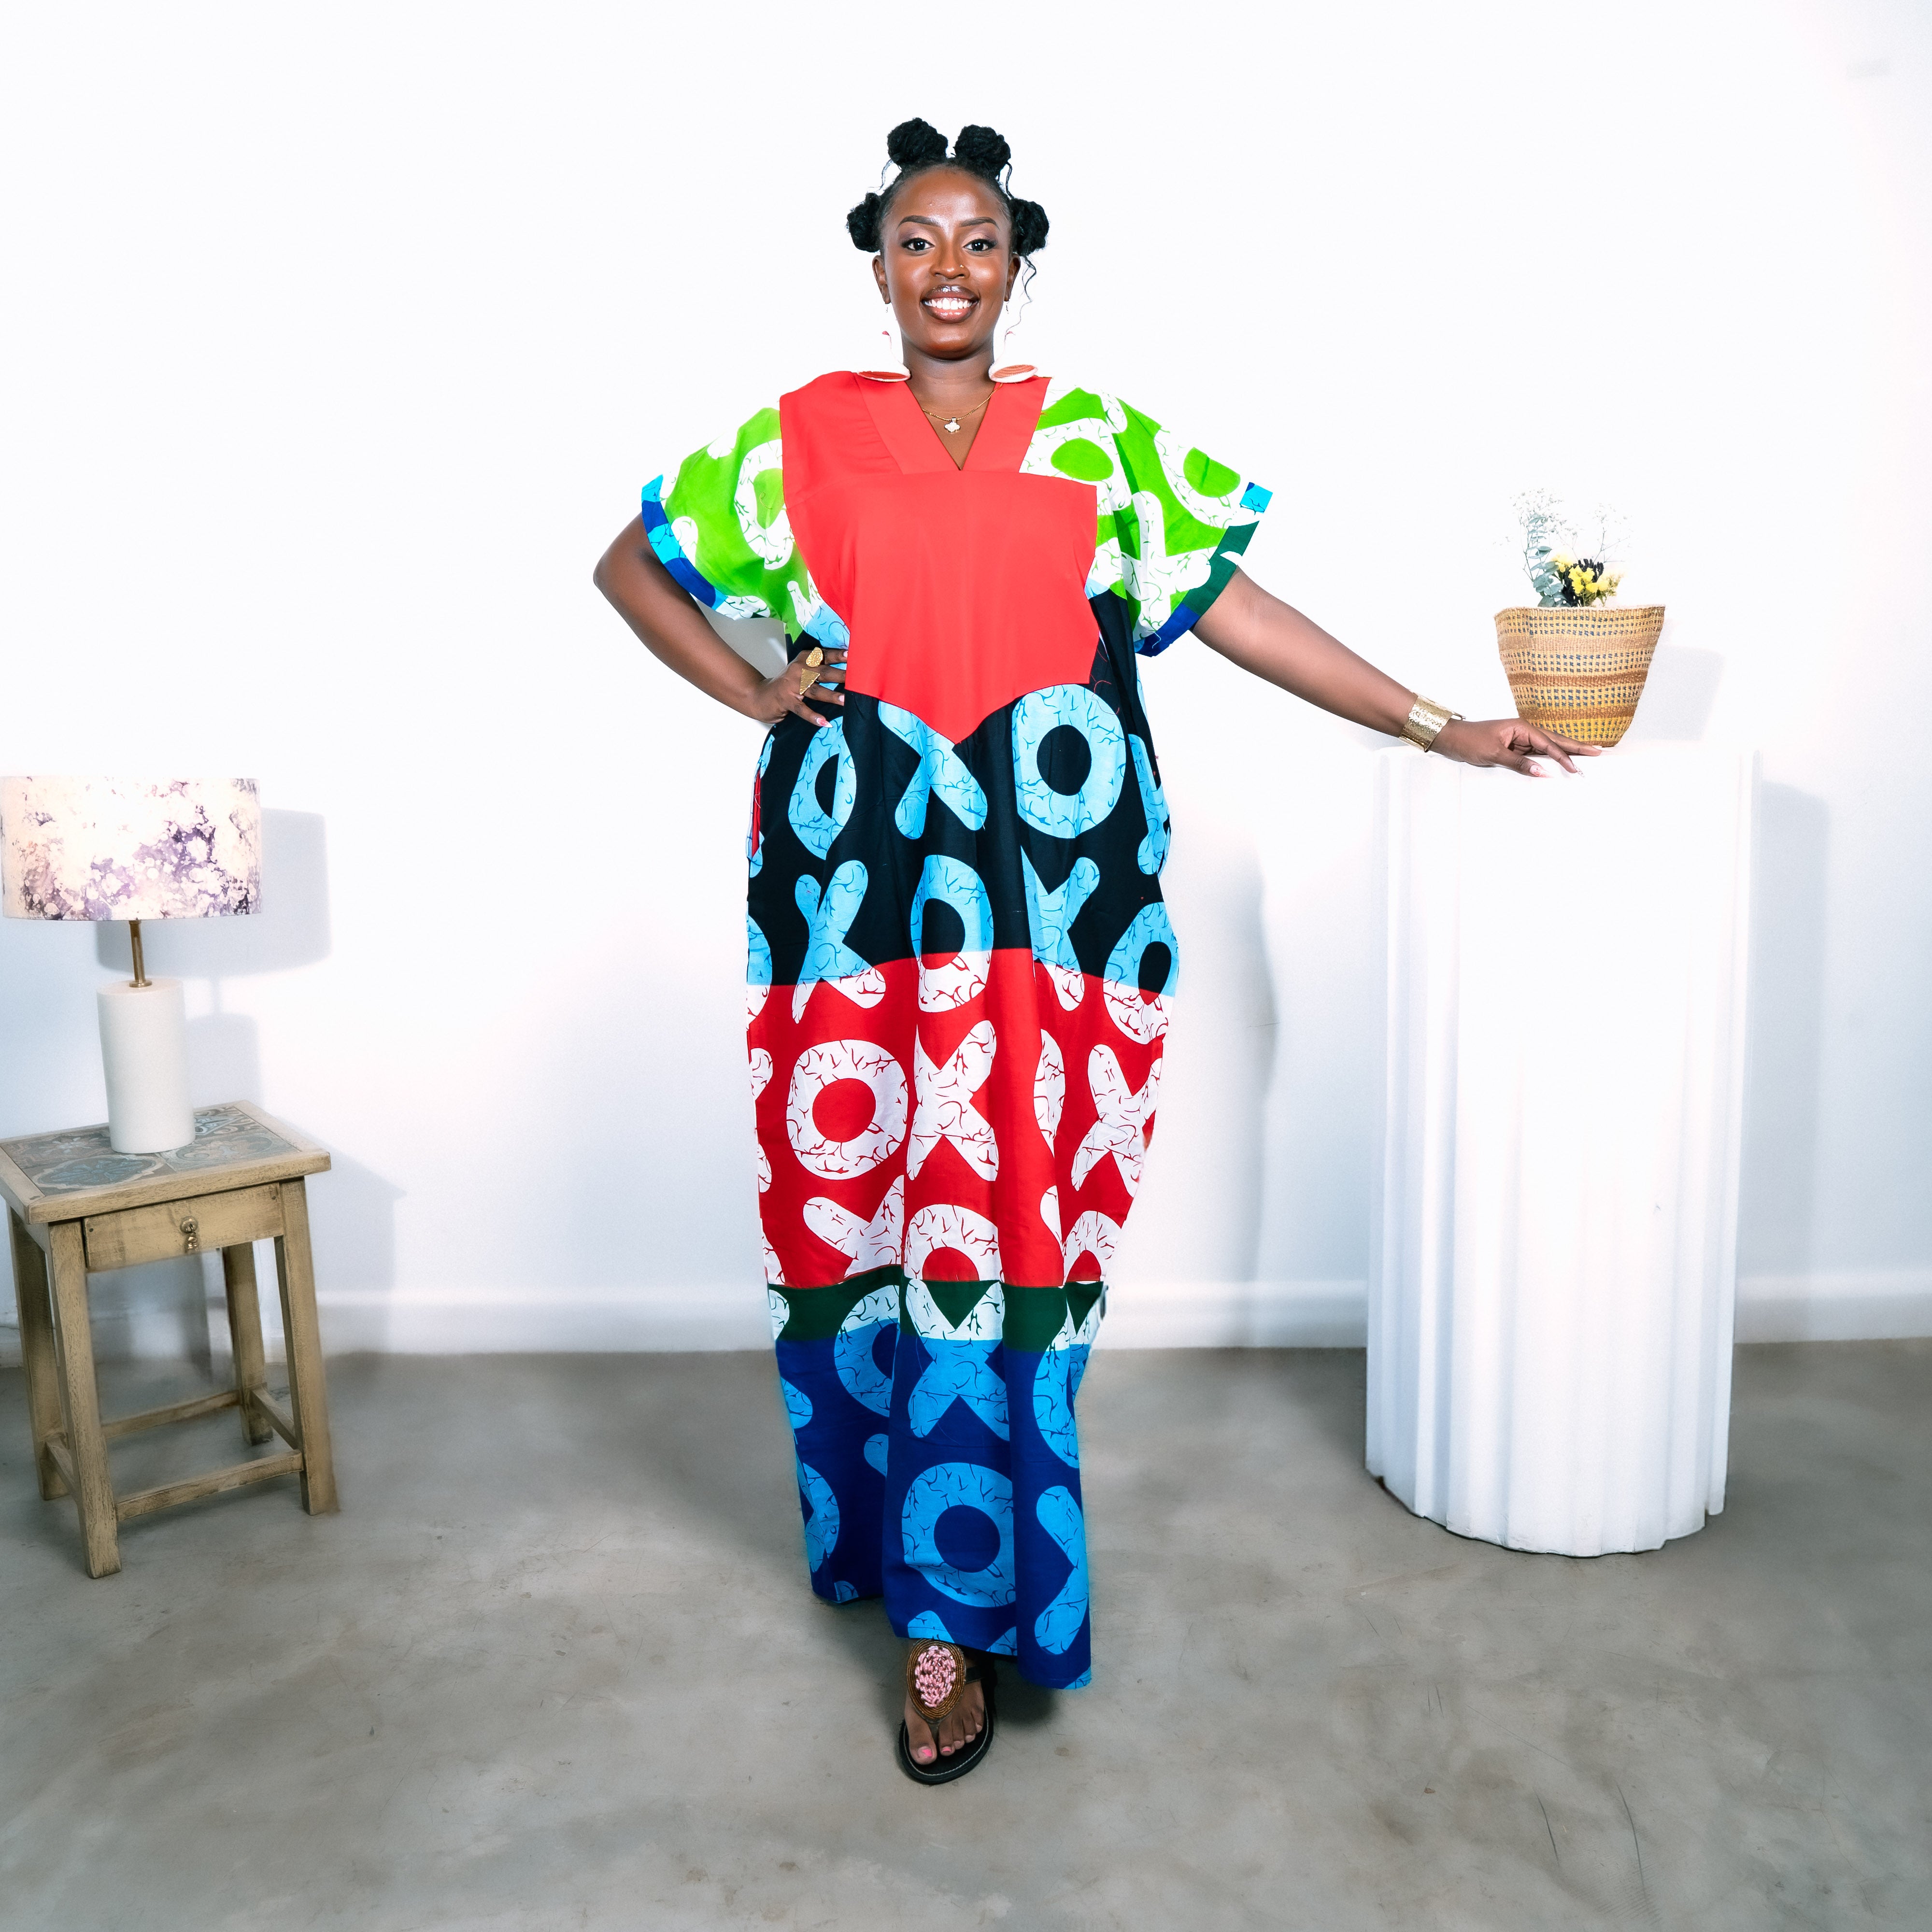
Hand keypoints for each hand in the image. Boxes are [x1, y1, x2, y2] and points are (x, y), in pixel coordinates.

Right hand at [745, 646, 845, 727]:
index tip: (852, 655)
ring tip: (845, 700)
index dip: (838, 655)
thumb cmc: (788, 685)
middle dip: (840, 675)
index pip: (823, 655)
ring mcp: (791, 685)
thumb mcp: (802, 671)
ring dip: (831, 696)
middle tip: (858, 679)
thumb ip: (820, 669)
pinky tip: (824, 722)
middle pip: (823, 672)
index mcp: (804, 659)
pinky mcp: (786, 701)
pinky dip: (813, 716)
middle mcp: (798, 669)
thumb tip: (848, 672)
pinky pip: (802, 710)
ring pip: (815, 690)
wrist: (760, 696)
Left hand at [1431, 718, 1599, 776]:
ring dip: (1567, 751)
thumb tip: (1542, 772)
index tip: (1577, 768)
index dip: (1564, 757)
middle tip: (1599, 751)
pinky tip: (1561, 760)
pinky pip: (1537, 752)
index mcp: (1522, 728)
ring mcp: (1521, 738)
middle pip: (1555, 740)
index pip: (1548, 744)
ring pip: (1548, 746)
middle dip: (1576, 747)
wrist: (1452, 738)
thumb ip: (1518, 763)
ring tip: (1587, 754)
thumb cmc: (1469, 741)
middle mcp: (1524, 731)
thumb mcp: (1494, 754)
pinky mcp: (1515, 746)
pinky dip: (1550, 757)